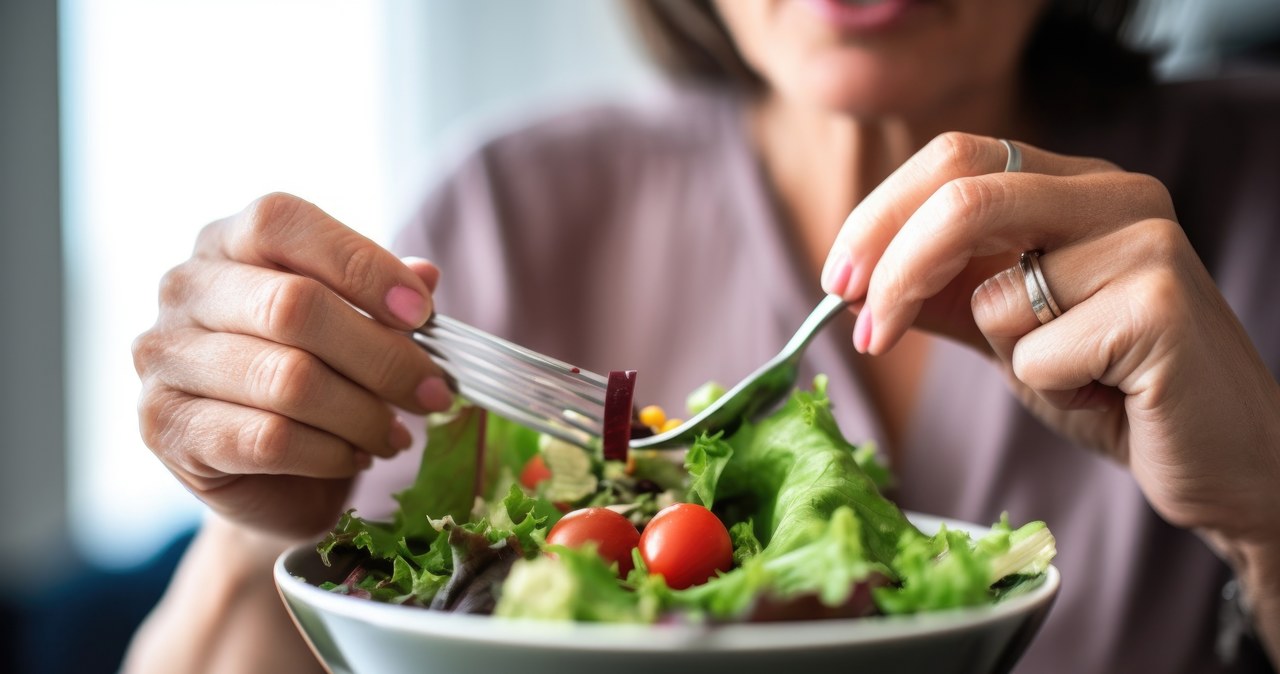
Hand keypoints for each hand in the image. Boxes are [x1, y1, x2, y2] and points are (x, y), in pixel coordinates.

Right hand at [133, 193, 452, 536]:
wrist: (271, 480)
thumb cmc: (317, 383)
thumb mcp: (355, 328)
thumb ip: (383, 297)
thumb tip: (425, 275)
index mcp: (227, 242)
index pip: (283, 223)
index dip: (361, 264)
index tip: (422, 313)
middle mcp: (184, 289)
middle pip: (293, 305)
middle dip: (382, 355)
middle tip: (432, 391)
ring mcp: (165, 359)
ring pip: (288, 379)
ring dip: (363, 413)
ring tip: (393, 433)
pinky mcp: (169, 429)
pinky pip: (270, 439)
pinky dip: (330, 452)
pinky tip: (354, 456)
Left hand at [820, 132, 1279, 550]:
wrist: (1222, 459)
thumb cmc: (1114, 390)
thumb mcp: (1011, 335)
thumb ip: (946, 297)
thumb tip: (858, 284)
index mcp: (1077, 185)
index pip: (954, 157)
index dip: (879, 215)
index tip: (839, 279)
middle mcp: (1117, 195)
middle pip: (960, 196)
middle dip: (892, 269)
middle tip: (864, 330)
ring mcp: (1146, 244)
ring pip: (994, 292)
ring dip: (1005, 354)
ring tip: (1072, 374)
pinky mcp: (1160, 307)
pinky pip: (1036, 352)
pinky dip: (1048, 389)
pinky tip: (1108, 394)